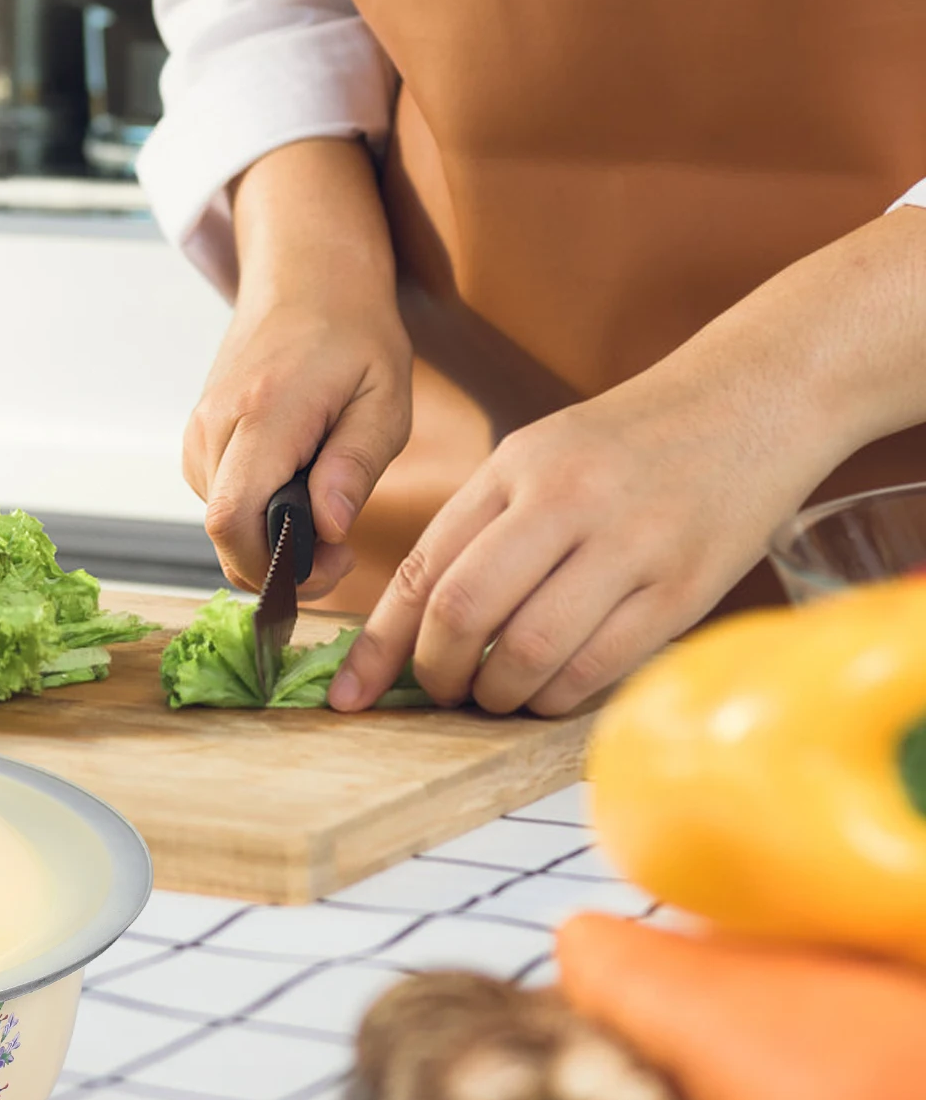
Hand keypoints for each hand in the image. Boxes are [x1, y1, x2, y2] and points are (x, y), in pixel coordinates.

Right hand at [186, 291, 413, 593]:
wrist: (306, 279)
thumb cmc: (355, 336)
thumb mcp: (384, 400)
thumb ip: (355, 466)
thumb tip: (328, 530)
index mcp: (264, 413)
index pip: (231, 519)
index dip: (271, 565)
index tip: (330, 563)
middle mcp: (215, 424)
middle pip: (222, 532)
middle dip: (280, 561)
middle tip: (340, 549)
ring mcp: (199, 430)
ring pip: (221, 522)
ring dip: (270, 536)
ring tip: (325, 505)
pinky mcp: (199, 436)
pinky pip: (221, 499)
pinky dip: (257, 512)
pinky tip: (297, 487)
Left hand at [327, 357, 837, 717]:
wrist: (750, 402)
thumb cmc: (626, 444)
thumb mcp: (538, 456)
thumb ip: (479, 527)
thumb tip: (414, 622)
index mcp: (516, 467)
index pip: (425, 567)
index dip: (379, 641)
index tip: (349, 690)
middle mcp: (566, 502)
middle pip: (463, 611)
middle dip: (435, 671)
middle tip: (438, 689)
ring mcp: (628, 546)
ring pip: (527, 651)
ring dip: (496, 694)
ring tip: (494, 694)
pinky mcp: (682, 590)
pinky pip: (595, 667)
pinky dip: (555, 696)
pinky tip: (547, 692)